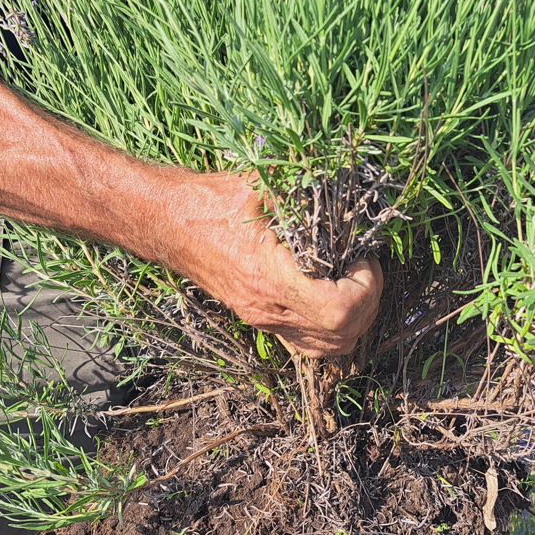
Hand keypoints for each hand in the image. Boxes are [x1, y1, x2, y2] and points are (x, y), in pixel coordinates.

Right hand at [161, 173, 382, 358]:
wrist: (167, 222)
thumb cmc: (211, 200)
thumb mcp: (261, 185)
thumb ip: (305, 189)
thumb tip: (346, 186)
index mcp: (270, 277)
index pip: (339, 311)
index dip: (366, 288)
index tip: (362, 257)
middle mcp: (267, 308)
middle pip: (342, 335)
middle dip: (368, 301)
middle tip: (363, 265)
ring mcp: (263, 320)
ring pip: (329, 349)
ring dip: (356, 319)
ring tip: (354, 280)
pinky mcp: (260, 320)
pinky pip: (309, 345)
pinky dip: (335, 330)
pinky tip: (336, 295)